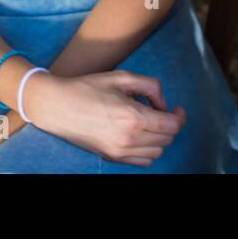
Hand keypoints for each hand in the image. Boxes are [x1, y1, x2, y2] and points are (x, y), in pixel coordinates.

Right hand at [25, 70, 186, 166]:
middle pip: (167, 139)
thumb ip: (149, 86)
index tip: (177, 109)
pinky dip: (148, 150)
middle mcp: (128, 138)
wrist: (57, 106)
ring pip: (157, 151)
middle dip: (170, 124)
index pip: (171, 125)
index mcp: (132, 116)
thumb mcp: (121, 77)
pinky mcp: (111, 157)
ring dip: (160, 138)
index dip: (179, 116)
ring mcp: (119, 151)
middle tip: (163, 112)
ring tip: (150, 123)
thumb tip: (162, 103)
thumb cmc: (88, 88)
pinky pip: (143, 161)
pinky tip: (141, 136)